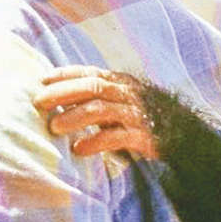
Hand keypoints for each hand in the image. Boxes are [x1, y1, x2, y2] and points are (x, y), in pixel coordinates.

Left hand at [34, 65, 157, 158]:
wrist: (181, 133)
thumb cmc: (141, 115)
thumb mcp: (121, 98)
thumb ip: (97, 95)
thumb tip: (58, 96)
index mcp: (120, 82)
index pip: (89, 72)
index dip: (65, 74)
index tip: (42, 80)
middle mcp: (127, 94)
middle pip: (92, 87)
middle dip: (63, 93)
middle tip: (39, 102)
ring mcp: (134, 114)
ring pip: (101, 110)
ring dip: (74, 117)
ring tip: (53, 127)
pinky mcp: (142, 136)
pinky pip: (115, 137)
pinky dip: (95, 142)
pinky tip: (78, 149)